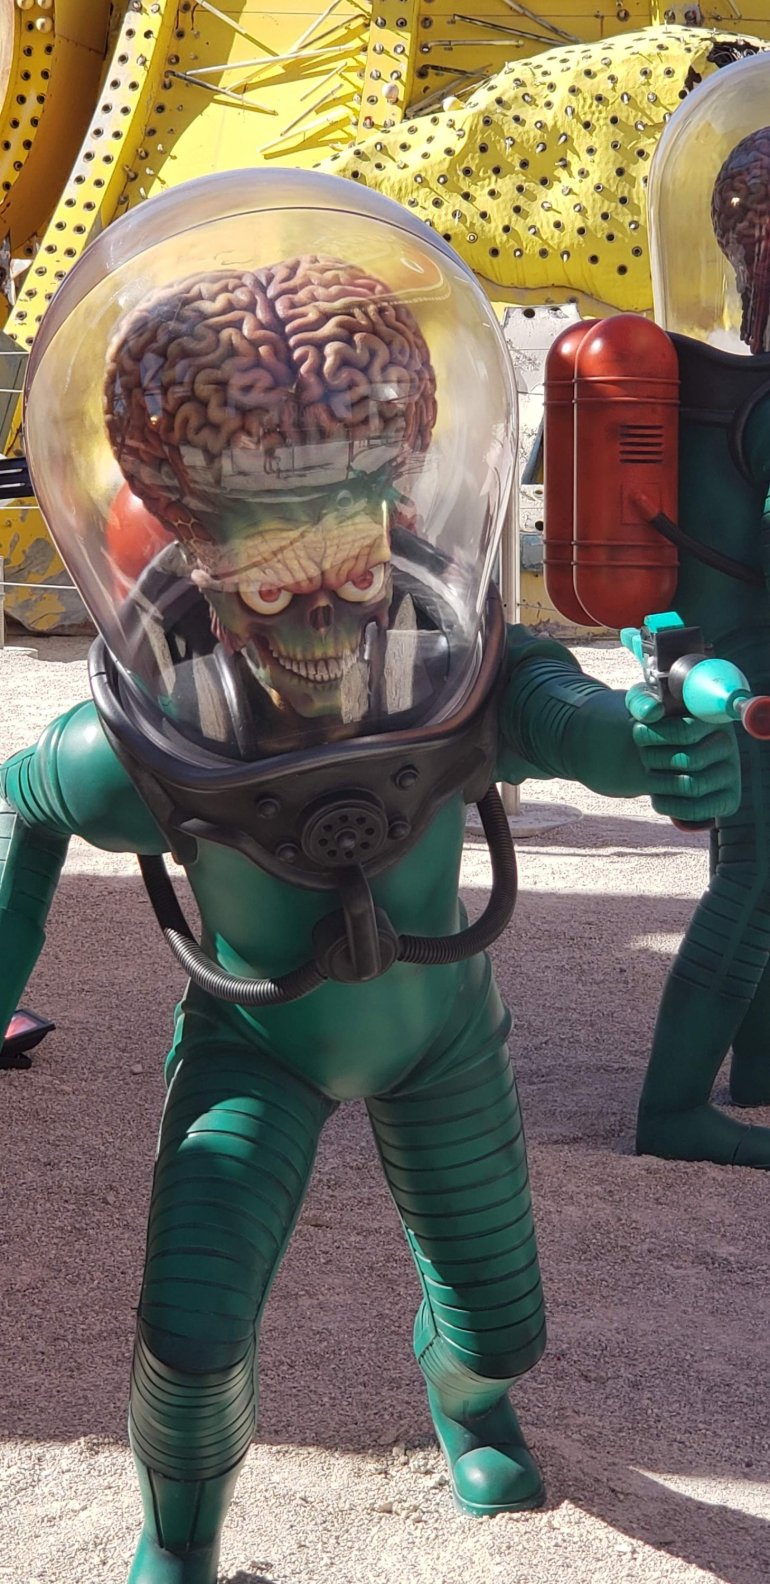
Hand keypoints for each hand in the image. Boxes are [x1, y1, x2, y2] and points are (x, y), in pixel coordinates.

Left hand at [625, 683, 740, 822]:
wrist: (661, 749)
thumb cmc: (654, 722)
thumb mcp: (644, 704)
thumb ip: (642, 701)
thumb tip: (652, 713)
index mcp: (711, 716)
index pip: (684, 731)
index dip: (656, 735)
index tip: (637, 731)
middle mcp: (727, 743)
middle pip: (686, 761)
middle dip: (653, 759)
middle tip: (643, 753)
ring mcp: (731, 772)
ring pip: (690, 786)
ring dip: (659, 783)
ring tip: (651, 772)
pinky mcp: (728, 799)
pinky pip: (696, 809)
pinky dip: (669, 805)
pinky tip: (658, 795)